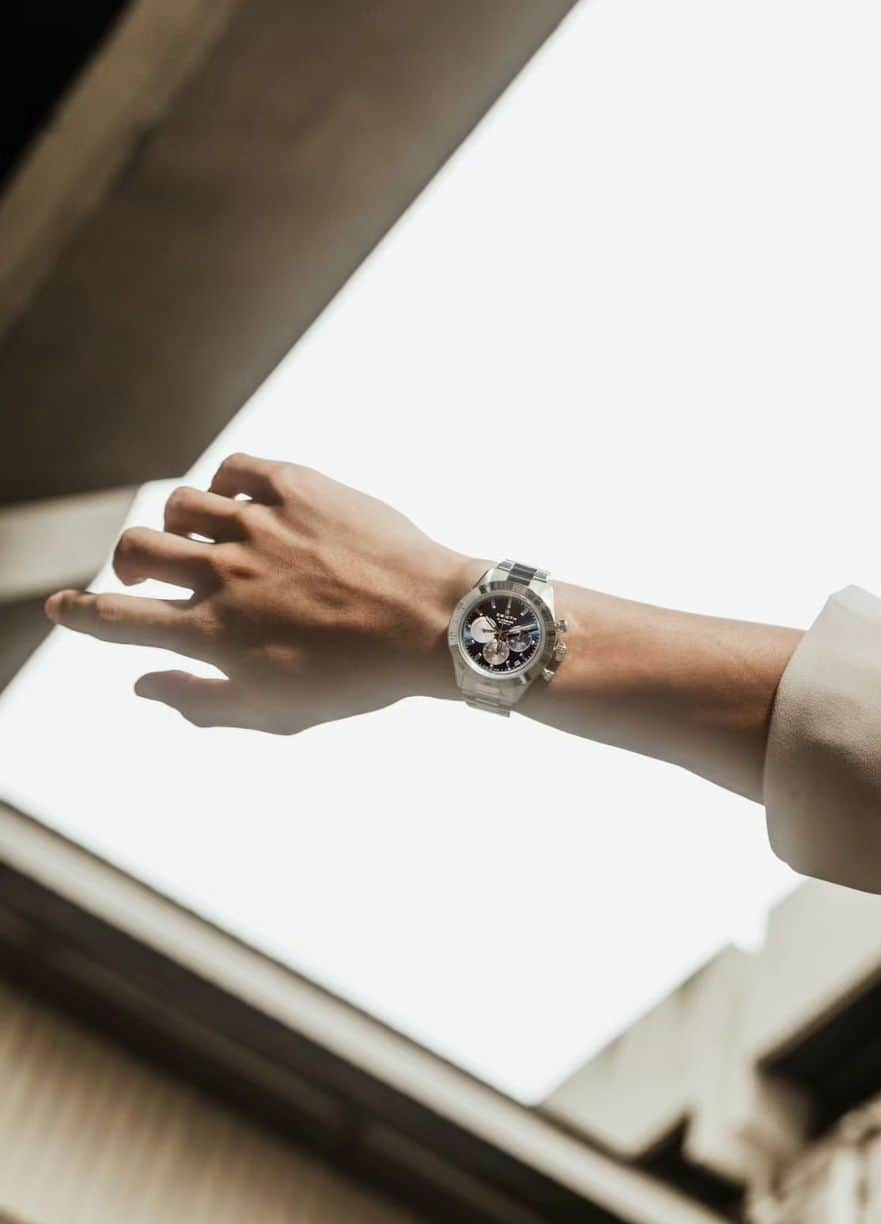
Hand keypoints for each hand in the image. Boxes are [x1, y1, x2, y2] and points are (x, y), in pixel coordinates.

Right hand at [45, 454, 480, 733]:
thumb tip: (140, 682)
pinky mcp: (295, 486)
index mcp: (212, 634)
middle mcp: (222, 574)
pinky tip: (245, 505)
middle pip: (136, 549)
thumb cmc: (357, 679)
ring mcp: (257, 524)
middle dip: (130, 563)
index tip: (60, 606)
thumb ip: (199, 703)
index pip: (117, 618)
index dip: (78, 612)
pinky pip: (233, 466)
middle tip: (150, 573)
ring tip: (209, 541)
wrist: (433, 623)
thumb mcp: (275, 714)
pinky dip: (225, 483)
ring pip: (179, 504)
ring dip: (180, 525)